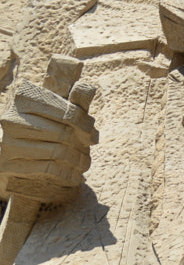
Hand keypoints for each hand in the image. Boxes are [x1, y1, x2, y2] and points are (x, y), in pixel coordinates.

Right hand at [0, 78, 97, 203]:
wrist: (0, 142)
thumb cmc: (33, 120)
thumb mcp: (49, 105)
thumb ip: (71, 100)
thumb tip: (89, 89)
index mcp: (25, 97)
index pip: (68, 113)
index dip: (85, 126)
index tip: (93, 137)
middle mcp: (12, 118)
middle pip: (63, 134)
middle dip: (82, 144)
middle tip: (89, 150)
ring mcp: (6, 141)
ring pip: (56, 152)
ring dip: (76, 160)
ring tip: (84, 163)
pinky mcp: (6, 163)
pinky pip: (46, 168)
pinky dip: (64, 173)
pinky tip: (74, 175)